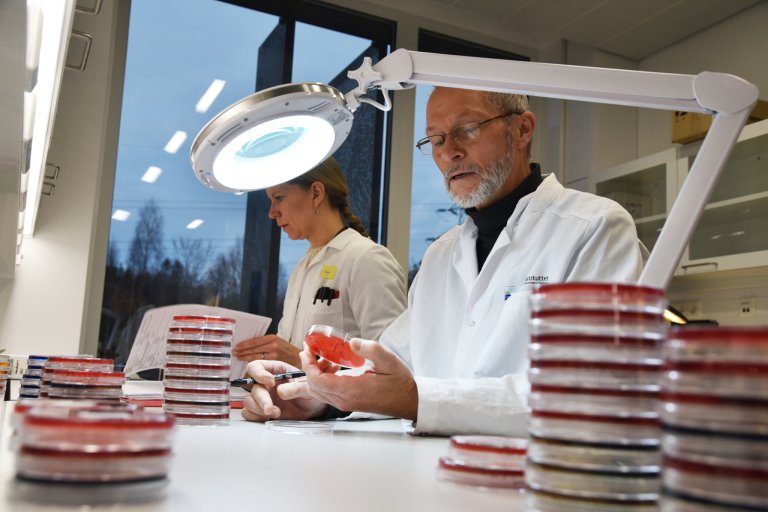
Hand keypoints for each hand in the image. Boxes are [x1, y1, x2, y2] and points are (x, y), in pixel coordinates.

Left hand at [232, 334, 300, 365]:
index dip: (244, 344)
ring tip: (238, 357)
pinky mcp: (275, 363)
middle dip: (242, 351)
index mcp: (272, 338)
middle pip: (253, 349)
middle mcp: (273, 346)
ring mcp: (274, 355)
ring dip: (245, 357)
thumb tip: (250, 344)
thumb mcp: (278, 342)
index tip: (237, 346)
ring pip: (256, 356)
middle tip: (234, 353)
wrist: (301, 358)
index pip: (254, 340)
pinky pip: (261, 362)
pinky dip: (253, 362)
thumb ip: (266, 343)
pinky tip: (248, 363)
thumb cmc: (288, 351)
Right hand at [240, 359, 327, 422]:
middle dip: (261, 399)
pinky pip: (248, 413)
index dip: (259, 373)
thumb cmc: (311, 392)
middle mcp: (265, 383)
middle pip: (252, 387)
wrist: (314, 409)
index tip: (271, 382)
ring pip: (248, 400)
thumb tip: (280, 392)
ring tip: (276, 413)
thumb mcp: (309, 387)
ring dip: (258, 409)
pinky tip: (269, 418)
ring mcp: (263, 397)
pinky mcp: (261, 411)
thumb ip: (296, 387)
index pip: (256, 366)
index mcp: (275, 370)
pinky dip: (255, 416)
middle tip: (271, 408)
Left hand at [301, 339, 418, 419]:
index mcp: (351, 389)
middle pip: (314, 387)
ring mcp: (345, 403)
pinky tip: (331, 367)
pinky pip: (327, 393)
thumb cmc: (399, 382)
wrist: (408, 401)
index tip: (307, 350)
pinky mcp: (348, 403)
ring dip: (314, 374)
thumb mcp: (388, 361)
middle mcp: (344, 399)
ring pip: (318, 392)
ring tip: (317, 357)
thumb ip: (370, 349)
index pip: (318, 380)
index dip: (308, 365)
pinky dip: (322, 380)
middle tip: (308, 351)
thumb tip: (352, 342)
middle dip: (307, 368)